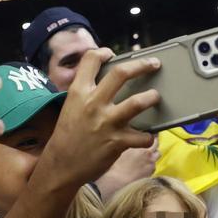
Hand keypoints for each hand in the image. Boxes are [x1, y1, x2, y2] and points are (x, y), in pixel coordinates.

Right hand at [43, 48, 160, 187]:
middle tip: (154, 64)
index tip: (112, 54)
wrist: (62, 165)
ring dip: (151, 97)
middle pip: (121, 73)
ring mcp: (107, 123)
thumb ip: (87, 93)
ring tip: (155, 96)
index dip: (103, 52)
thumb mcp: (71, 107)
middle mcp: (93, 103)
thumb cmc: (68, 135)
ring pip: (137, 102)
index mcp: (79, 92)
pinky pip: (143, 137)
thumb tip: (107, 83)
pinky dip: (148, 136)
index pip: (91, 59)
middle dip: (142, 65)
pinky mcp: (117, 142)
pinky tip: (148, 135)